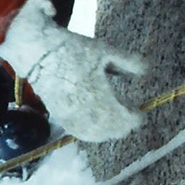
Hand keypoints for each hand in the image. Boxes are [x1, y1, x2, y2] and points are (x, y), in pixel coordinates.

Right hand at [0, 0, 146, 142]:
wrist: (38, 52)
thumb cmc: (72, 49)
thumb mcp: (104, 51)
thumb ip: (128, 63)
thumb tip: (147, 72)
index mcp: (100, 97)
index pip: (124, 119)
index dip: (135, 118)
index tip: (140, 113)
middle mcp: (86, 113)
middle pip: (112, 132)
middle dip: (123, 126)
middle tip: (130, 116)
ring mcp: (72, 117)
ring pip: (96, 136)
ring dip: (108, 131)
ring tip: (115, 121)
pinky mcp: (60, 116)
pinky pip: (80, 133)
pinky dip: (92, 132)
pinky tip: (96, 123)